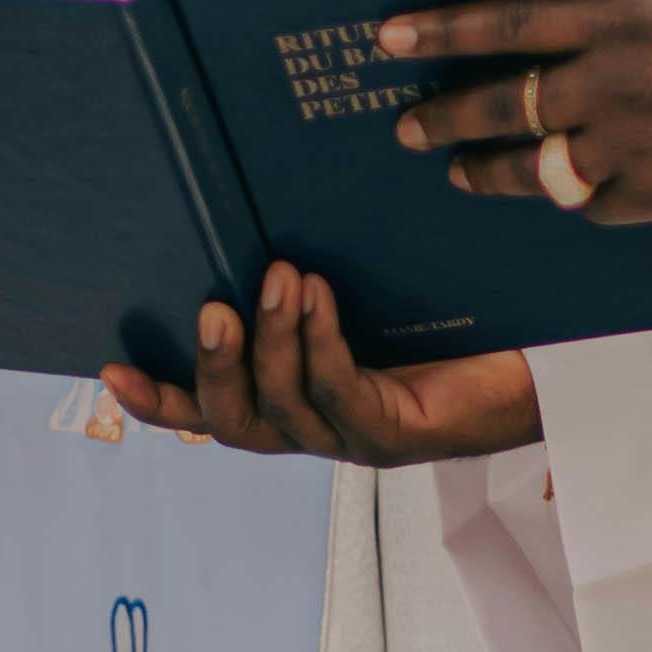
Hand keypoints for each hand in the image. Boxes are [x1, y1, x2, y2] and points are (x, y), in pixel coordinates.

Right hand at [102, 262, 542, 466]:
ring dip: (272, 341)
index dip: (159, 400)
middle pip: (235, 422)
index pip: (211, 411)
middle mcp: (316, 428)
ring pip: (284, 407)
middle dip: (213, 366)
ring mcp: (354, 437)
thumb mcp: (360, 293)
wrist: (540, 357)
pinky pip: (342, 394)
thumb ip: (303, 281)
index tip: (110, 369)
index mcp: (296, 401)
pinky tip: (320, 298)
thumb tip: (254, 214)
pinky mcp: (397, 433)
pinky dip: (322, 344)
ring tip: (277, 277)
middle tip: (210, 306)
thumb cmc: (450, 320)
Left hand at [373, 0, 651, 223]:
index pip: (510, 23)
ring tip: (458, 171)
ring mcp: (635, 146)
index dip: (442, 31)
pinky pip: (590, 202)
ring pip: (534, 164)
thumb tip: (577, 41)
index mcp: (630, 20)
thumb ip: (636, 28)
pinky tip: (557, 193)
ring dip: (489, 168)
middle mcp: (619, 83)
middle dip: (448, 114)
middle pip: (507, 100)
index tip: (389, 36)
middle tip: (407, 124)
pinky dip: (571, 196)